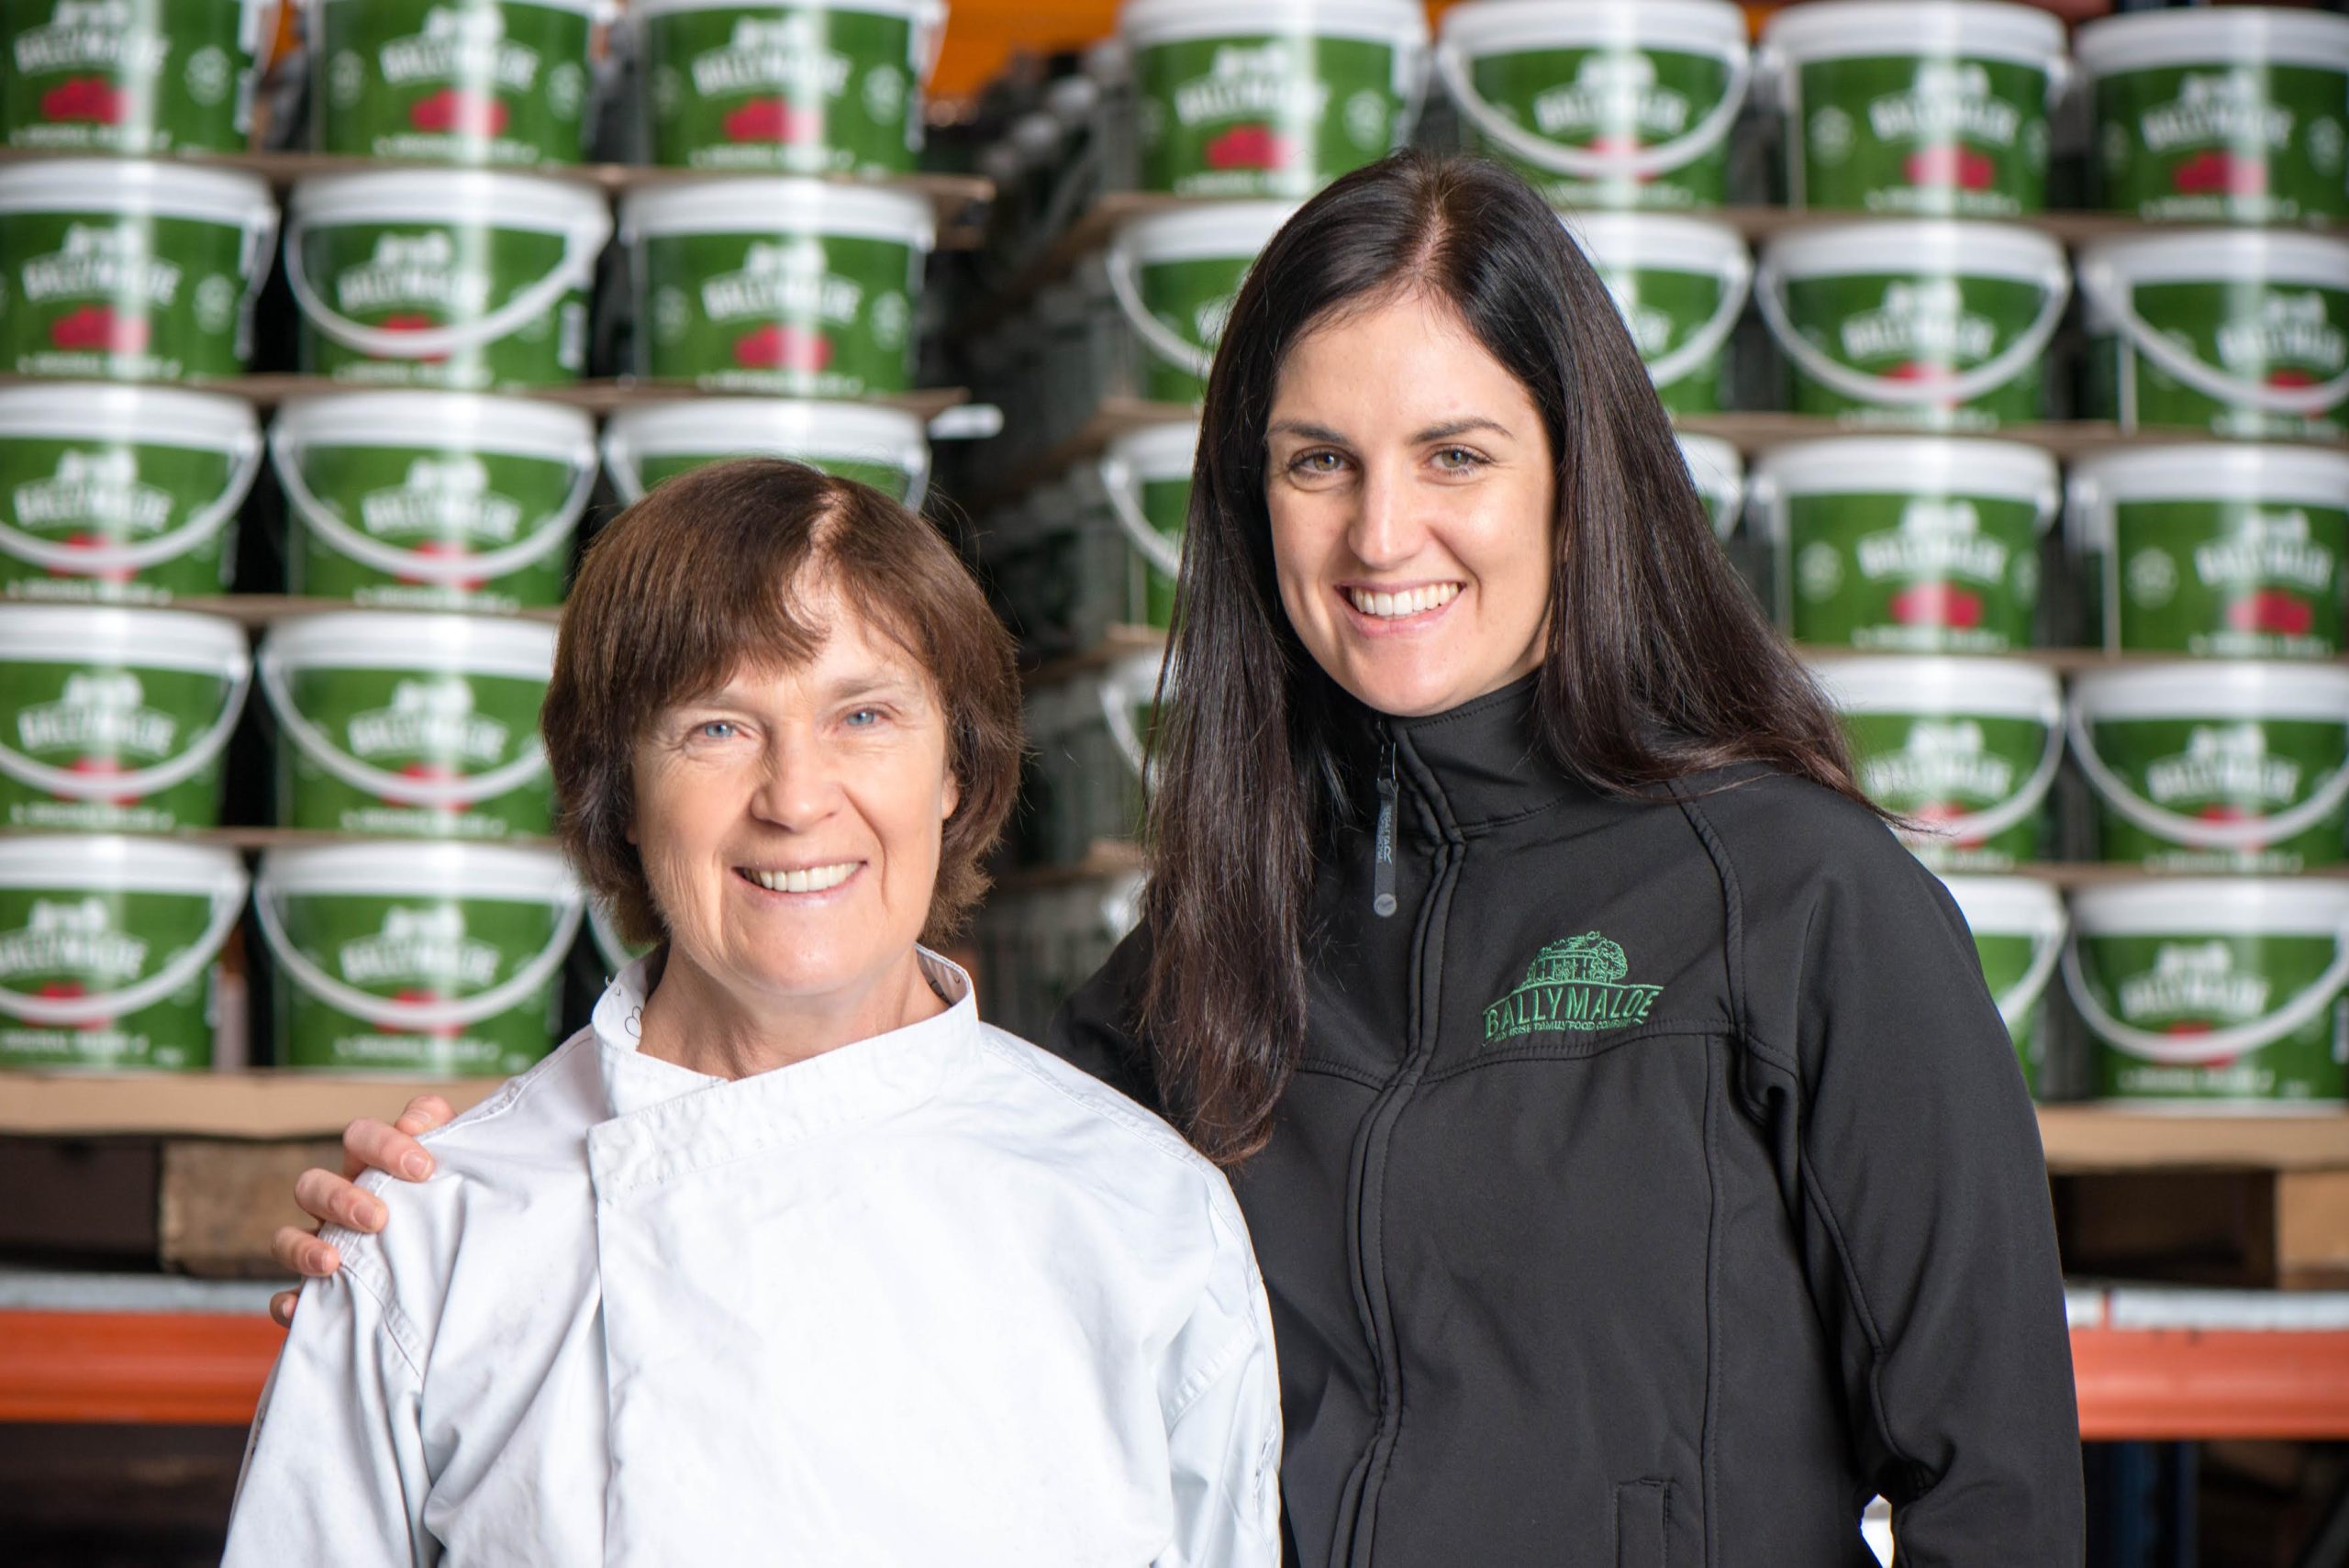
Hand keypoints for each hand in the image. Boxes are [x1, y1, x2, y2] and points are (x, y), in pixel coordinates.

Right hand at [267, 1095, 454, 1326]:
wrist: (473, 1268)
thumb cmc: (461, 1204)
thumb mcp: (462, 1166)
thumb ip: (445, 1130)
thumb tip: (414, 1121)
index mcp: (371, 1167)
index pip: (360, 1137)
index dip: (383, 1145)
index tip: (423, 1168)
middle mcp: (339, 1203)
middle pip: (312, 1185)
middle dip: (341, 1199)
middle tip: (379, 1218)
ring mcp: (324, 1246)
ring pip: (286, 1238)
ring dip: (303, 1247)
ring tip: (333, 1261)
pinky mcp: (320, 1292)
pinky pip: (287, 1298)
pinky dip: (288, 1303)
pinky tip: (301, 1308)